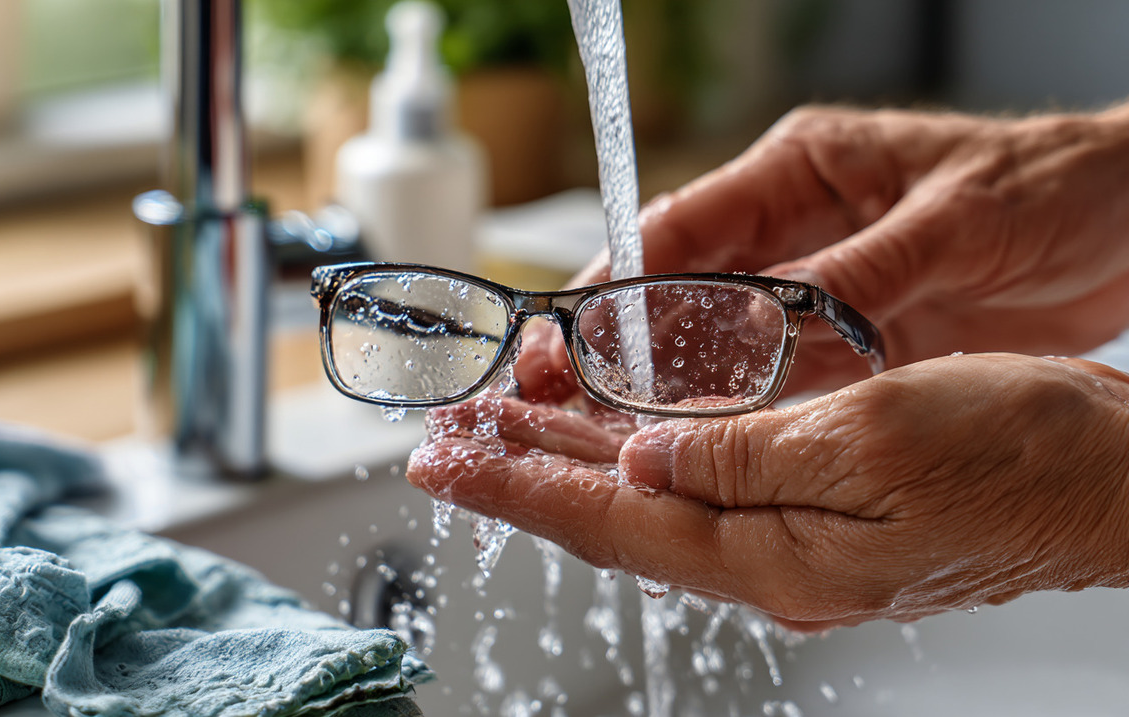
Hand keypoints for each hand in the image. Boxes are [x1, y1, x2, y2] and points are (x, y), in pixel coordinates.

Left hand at [409, 354, 1128, 630]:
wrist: (1111, 479)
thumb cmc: (1019, 454)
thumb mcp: (873, 438)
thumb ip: (743, 458)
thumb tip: (640, 464)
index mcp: (777, 554)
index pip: (609, 523)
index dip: (517, 490)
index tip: (445, 462)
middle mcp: (774, 566)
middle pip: (614, 521)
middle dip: (522, 478)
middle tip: (447, 443)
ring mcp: (795, 552)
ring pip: (650, 509)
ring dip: (571, 469)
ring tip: (500, 434)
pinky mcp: (819, 524)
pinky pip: (699, 498)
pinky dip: (638, 468)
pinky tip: (610, 445)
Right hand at [518, 106, 1128, 402]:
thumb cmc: (1055, 186)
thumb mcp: (956, 224)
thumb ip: (859, 277)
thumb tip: (770, 332)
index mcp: (803, 173)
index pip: (682, 226)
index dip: (617, 283)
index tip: (570, 333)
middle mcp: (799, 231)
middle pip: (682, 290)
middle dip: (619, 345)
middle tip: (557, 394)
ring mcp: (824, 288)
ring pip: (722, 343)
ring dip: (669, 386)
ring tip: (609, 432)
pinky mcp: (859, 338)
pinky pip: (783, 380)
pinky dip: (745, 413)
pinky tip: (705, 446)